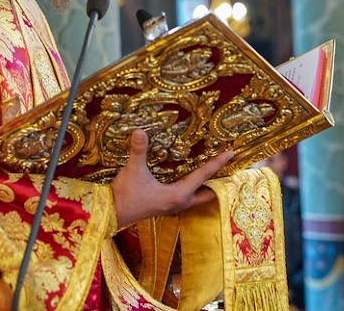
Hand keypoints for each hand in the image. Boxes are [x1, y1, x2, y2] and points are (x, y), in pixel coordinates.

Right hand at [110, 129, 233, 228]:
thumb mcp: (133, 169)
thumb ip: (139, 150)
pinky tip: (188, 181)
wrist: (112, 212)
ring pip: (197, 198)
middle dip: (218, 183)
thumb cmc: (126, 194)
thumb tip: (140, 130)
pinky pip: (186, 198)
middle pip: (207, 194)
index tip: (231, 153)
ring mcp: (172, 207)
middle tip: (229, 170)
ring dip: (205, 188)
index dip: (217, 163)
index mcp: (178, 194)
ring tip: (213, 175)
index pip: (203, 176)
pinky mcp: (164, 207)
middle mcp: (180, 202)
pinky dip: (193, 189)